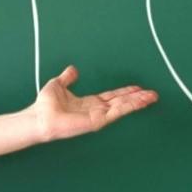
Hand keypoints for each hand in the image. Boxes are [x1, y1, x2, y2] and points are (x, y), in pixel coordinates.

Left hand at [29, 65, 157, 142]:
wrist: (39, 117)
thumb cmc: (45, 105)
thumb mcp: (58, 85)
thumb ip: (67, 78)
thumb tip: (73, 69)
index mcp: (89, 103)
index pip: (112, 97)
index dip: (125, 92)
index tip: (137, 88)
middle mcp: (96, 110)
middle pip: (121, 102)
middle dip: (137, 98)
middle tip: (152, 94)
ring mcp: (97, 117)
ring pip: (122, 107)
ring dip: (137, 102)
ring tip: (151, 97)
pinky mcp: (96, 121)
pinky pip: (116, 112)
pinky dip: (128, 107)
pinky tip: (138, 102)